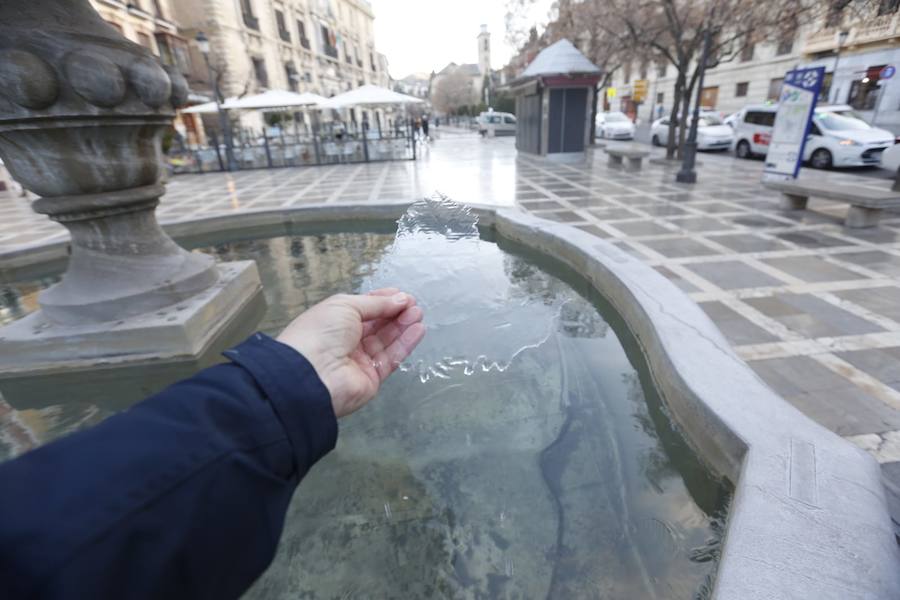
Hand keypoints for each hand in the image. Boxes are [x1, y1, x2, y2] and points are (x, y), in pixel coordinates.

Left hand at [276, 289, 425, 417]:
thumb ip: (376, 303)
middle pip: (377, 325)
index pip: (364, 309)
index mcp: (335, 321)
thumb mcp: (346, 306)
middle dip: (395, 312)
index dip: (383, 301)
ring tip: (418, 314)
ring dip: (403, 326)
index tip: (401, 295)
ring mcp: (360, 360)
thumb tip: (400, 300)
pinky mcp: (372, 378)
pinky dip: (406, 344)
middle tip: (413, 304)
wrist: (312, 374)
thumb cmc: (321, 332)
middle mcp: (347, 341)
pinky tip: (418, 330)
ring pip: (387, 340)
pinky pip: (392, 358)